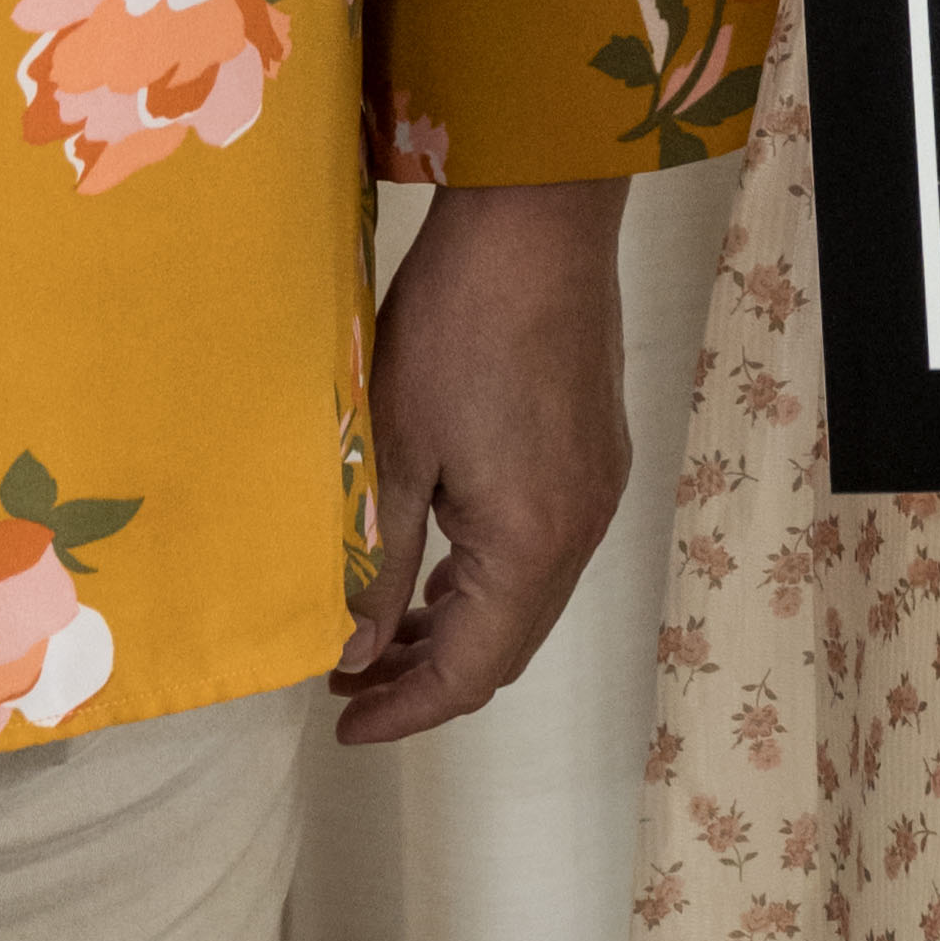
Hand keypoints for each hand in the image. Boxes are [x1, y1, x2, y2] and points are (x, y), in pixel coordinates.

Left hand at [331, 180, 631, 745]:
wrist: (536, 218)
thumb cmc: (454, 326)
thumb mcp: (396, 449)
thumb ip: (380, 561)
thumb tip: (354, 650)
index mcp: (532, 546)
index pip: (470, 671)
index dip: (405, 709)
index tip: (343, 722)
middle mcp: (579, 531)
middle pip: (505, 643)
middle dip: (425, 672)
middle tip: (346, 674)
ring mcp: (596, 489)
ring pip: (524, 596)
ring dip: (456, 621)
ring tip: (378, 625)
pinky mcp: (595, 450)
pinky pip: (540, 548)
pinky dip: (486, 575)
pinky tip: (438, 557)